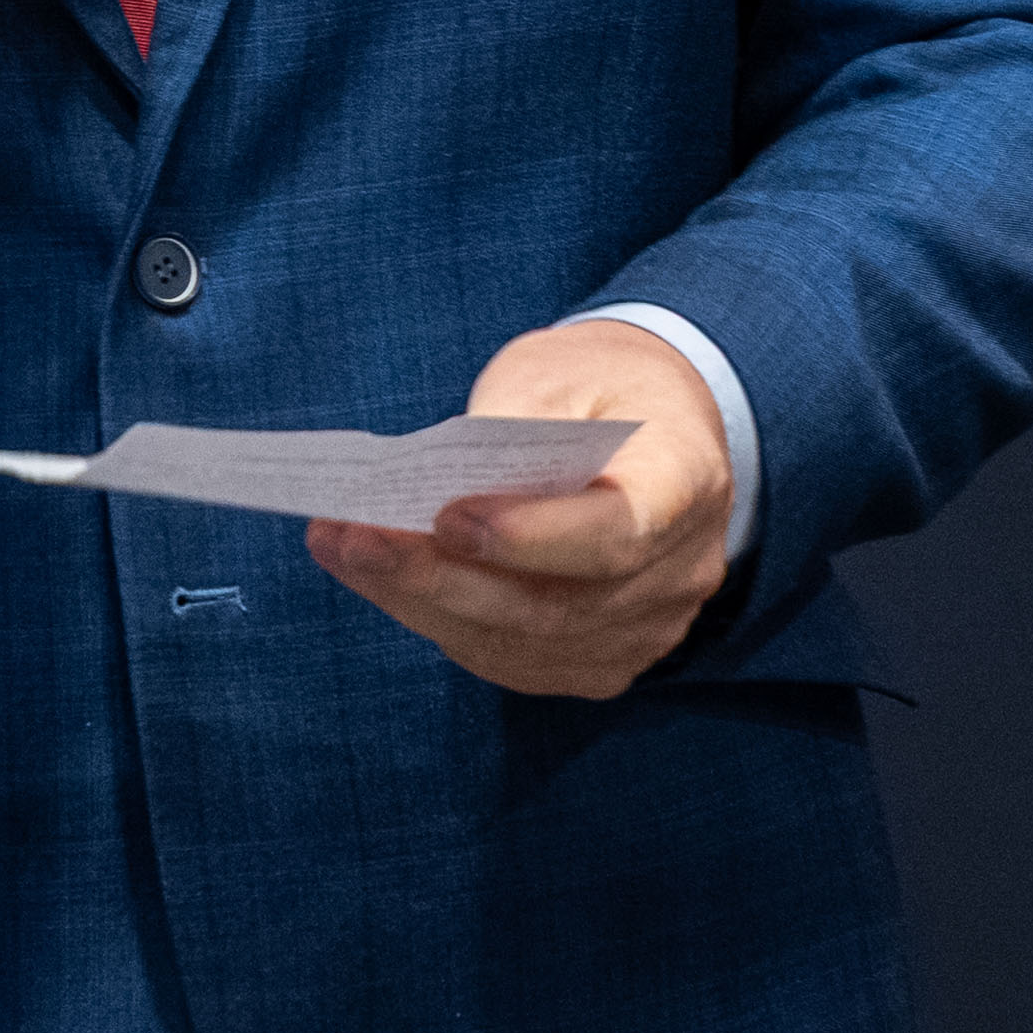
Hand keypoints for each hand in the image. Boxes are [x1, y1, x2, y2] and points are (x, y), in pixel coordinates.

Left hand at [304, 319, 734, 699]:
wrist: (652, 426)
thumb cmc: (597, 387)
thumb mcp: (557, 371)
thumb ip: (507, 427)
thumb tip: (429, 494)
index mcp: (688, 480)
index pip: (618, 534)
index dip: (532, 538)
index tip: (446, 516)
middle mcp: (682, 571)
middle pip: (556, 604)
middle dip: (440, 577)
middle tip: (353, 538)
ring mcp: (649, 629)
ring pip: (522, 642)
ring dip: (421, 603)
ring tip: (344, 550)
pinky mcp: (603, 660)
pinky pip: (512, 658)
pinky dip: (440, 622)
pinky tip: (384, 580)